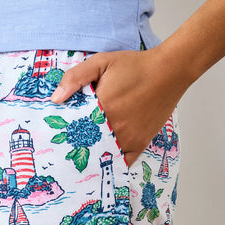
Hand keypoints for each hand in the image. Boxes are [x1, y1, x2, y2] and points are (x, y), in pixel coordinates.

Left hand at [50, 45, 191, 167]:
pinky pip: (123, 161)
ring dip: (92, 156)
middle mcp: (115, 127)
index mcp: (102, 108)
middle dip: (75, 147)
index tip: (55, 138)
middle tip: (62, 153)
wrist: (169, 71)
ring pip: (103, 155)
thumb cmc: (134, 65)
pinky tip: (102, 163)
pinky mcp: (140, 143)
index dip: (64, 133)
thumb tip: (55, 99)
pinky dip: (112, 162)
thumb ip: (76, 78)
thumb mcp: (101, 62)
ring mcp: (129, 137)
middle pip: (87, 144)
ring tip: (78, 160)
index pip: (75, 128)